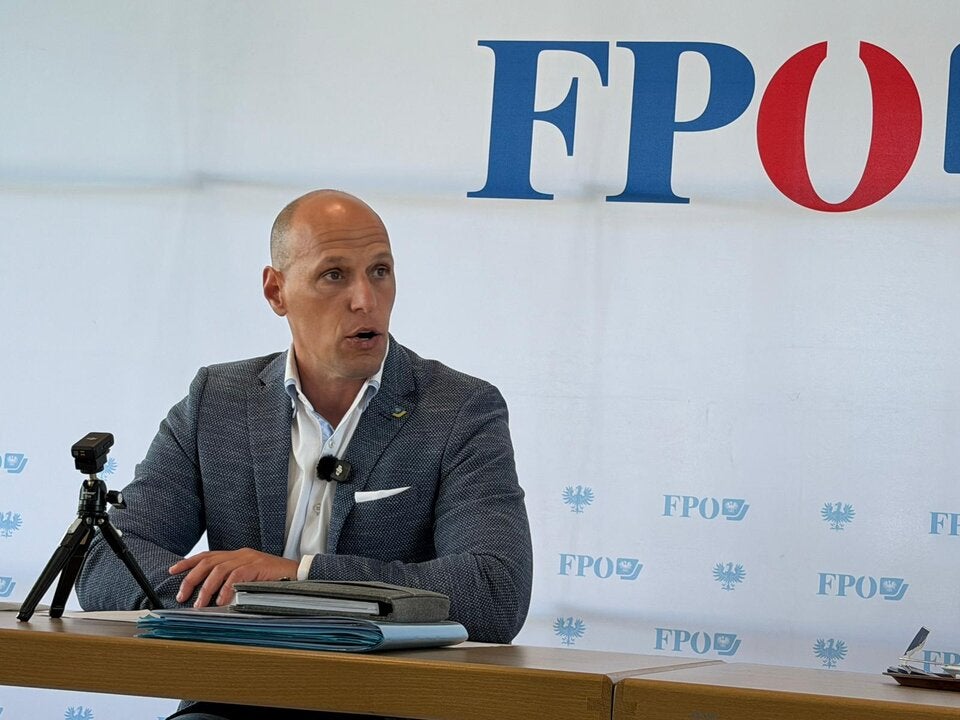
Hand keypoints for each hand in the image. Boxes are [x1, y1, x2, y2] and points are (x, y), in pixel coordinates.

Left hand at [169, 549, 298, 606]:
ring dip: (206, 589)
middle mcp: (240, 554)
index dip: (188, 562)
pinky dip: (226, 589)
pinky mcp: (258, 566)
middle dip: (191, 579)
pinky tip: (221, 601)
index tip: (172, 571)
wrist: (299, 575)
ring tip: (200, 604)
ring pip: (219, 570)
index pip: (208, 556)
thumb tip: (212, 597)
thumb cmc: (274, 580)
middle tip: (182, 596)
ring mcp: (249, 559)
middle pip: (208, 562)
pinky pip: (236, 576)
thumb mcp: (250, 579)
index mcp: (237, 555)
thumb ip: (233, 582)